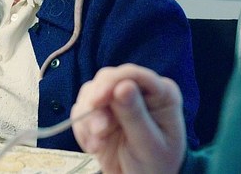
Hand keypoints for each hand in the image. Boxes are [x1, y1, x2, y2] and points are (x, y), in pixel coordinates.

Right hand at [71, 64, 185, 173]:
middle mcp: (137, 90)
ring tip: (97, 144)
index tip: (97, 101)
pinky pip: (80, 111)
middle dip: (97, 105)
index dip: (112, 83)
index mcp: (160, 93)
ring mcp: (116, 99)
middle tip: (99, 131)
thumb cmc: (156, 165)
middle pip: (106, 79)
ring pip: (89, 93)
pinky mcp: (100, 112)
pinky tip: (94, 146)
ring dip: (88, 119)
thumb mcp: (149, 145)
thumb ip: (136, 116)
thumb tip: (123, 86)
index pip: (133, 75)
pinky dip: (82, 129)